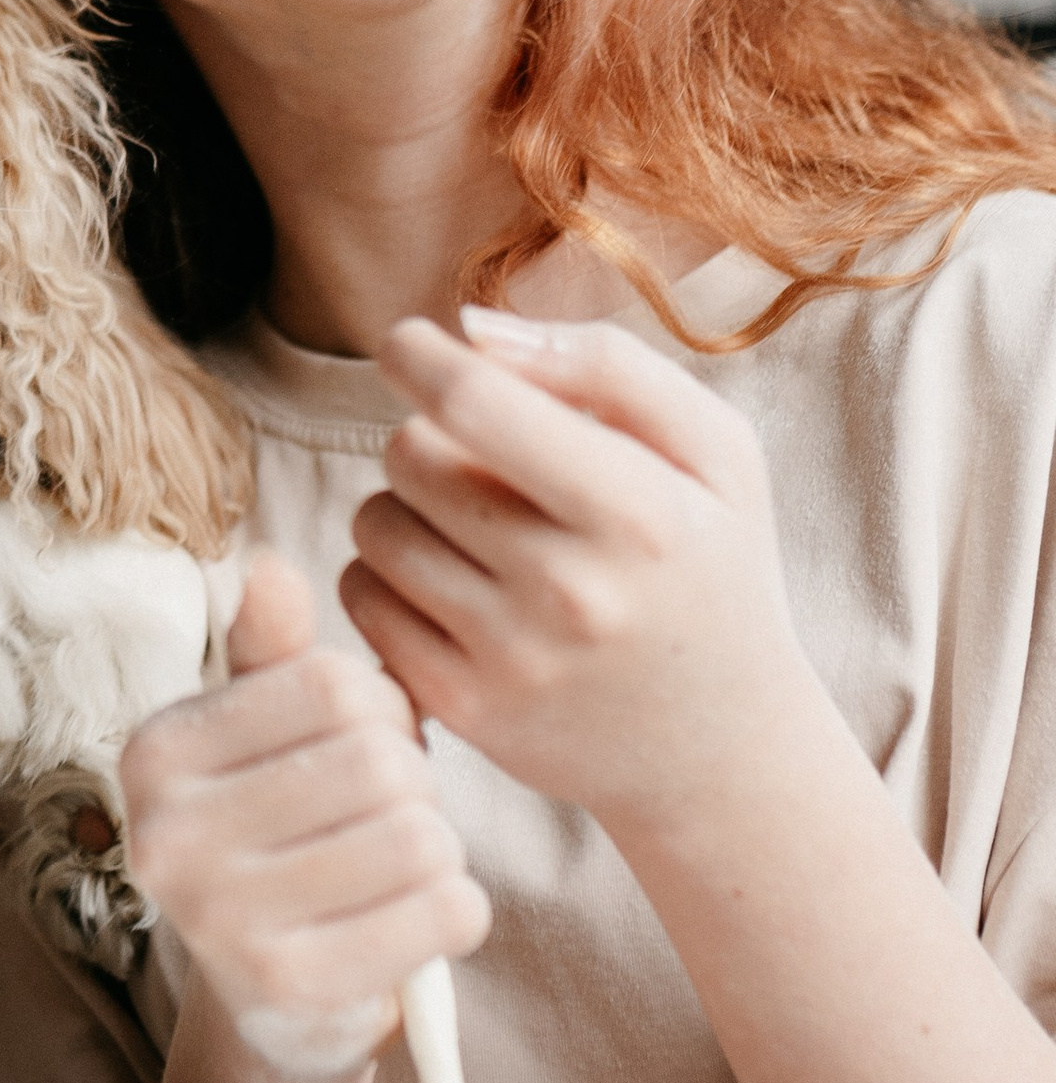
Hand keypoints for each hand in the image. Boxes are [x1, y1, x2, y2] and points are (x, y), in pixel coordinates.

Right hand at [122, 553, 487, 1065]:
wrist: (276, 1007)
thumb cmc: (286, 837)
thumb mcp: (265, 737)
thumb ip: (272, 654)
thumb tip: (267, 567)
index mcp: (156, 753)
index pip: (335, 685)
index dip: (385, 709)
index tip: (366, 746)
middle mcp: (166, 835)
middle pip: (381, 762)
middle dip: (415, 785)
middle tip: (388, 819)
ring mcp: (220, 920)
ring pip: (420, 838)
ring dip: (439, 851)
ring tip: (397, 869)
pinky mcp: (291, 989)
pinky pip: (444, 911)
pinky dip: (457, 912)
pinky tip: (414, 922)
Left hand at [343, 310, 816, 830]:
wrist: (721, 751)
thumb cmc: (711, 569)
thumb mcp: (714, 454)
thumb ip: (606, 368)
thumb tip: (471, 331)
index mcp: (640, 513)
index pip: (476, 404)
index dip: (420, 355)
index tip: (411, 344)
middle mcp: (570, 591)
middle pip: (411, 455)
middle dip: (429, 436)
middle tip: (480, 461)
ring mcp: (509, 659)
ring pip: (375, 523)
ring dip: (404, 505)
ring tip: (472, 524)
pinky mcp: (459, 709)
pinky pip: (361, 597)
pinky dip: (387, 574)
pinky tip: (449, 581)